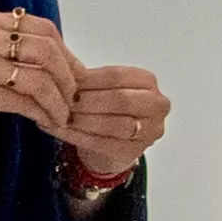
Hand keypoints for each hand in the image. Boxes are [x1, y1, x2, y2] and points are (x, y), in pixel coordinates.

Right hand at [0, 7, 79, 140]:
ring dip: (59, 100)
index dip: (65, 51)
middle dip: (69, 76)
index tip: (73, 71)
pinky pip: (24, 102)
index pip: (42, 28)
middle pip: (47, 50)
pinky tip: (45, 122)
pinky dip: (42, 114)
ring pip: (40, 78)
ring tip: (62, 114)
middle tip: (75, 96)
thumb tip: (38, 57)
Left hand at [62, 64, 166, 186]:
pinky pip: (105, 144)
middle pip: (120, 100)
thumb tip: (68, 69)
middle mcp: (156, 105)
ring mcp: (150, 130)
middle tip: (68, 101)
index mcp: (147, 82)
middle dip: (90, 100)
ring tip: (65, 117)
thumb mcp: (102, 88)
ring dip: (86, 120)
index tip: (69, 80)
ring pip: (115, 124)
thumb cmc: (107, 109)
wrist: (110, 143)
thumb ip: (88, 79)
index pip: (117, 76)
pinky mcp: (135, 151)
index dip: (90, 79)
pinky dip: (81, 137)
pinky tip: (65, 131)